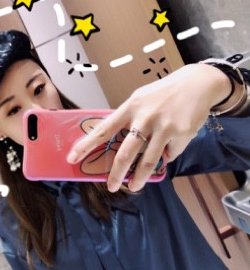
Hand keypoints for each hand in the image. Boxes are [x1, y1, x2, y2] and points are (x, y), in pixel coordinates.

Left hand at [66, 63, 231, 191]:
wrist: (198, 83)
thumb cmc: (163, 93)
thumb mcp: (140, 99)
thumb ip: (128, 119)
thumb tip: (116, 142)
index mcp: (130, 107)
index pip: (103, 129)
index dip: (86, 145)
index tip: (72, 158)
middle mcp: (145, 118)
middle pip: (125, 153)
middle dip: (115, 174)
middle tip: (109, 186)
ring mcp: (164, 127)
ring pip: (148, 162)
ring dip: (139, 178)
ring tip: (133, 186)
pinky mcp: (181, 134)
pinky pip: (170, 154)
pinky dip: (168, 154)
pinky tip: (171, 143)